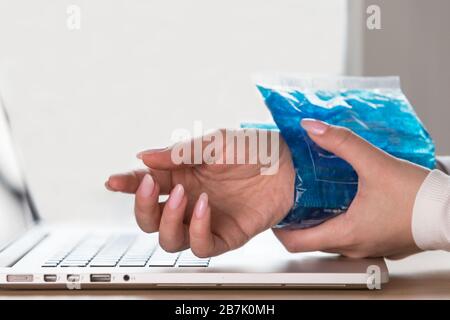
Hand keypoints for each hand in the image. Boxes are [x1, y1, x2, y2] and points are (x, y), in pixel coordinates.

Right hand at [106, 129, 294, 256]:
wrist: (289, 164)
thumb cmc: (253, 149)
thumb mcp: (214, 142)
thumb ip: (180, 152)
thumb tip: (144, 157)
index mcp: (182, 175)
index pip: (146, 185)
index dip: (127, 184)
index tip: (114, 181)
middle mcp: (190, 199)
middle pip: (150, 220)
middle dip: (143, 206)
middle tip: (151, 186)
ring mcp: (206, 219)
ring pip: (169, 239)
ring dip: (169, 219)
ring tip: (184, 195)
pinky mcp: (226, 234)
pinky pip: (201, 246)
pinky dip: (195, 230)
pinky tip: (204, 207)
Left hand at [273, 119, 429, 258]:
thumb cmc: (419, 198)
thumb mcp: (375, 164)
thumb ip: (341, 143)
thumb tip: (312, 128)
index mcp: (345, 234)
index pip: (295, 243)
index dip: (278, 228)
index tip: (273, 211)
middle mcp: (353, 247)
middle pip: (311, 239)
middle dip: (298, 219)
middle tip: (291, 196)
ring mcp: (367, 247)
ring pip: (331, 237)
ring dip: (319, 218)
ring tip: (313, 194)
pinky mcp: (379, 241)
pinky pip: (350, 235)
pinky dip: (339, 220)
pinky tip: (342, 199)